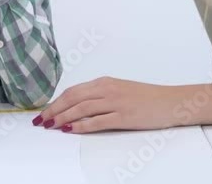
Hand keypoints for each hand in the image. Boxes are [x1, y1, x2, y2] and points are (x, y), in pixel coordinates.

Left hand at [32, 78, 211, 133]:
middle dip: (54, 109)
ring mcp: (116, 102)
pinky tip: (70, 130)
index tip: (44, 110)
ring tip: (50, 125)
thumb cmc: (147, 98)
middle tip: (40, 120)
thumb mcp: (121, 91)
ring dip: (63, 117)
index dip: (56, 100)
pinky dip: (81, 125)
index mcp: (106, 82)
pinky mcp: (124, 116)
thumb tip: (78, 107)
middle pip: (73, 97)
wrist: (171, 102)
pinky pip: (97, 121)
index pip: (74, 90)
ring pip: (82, 108)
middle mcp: (108, 89)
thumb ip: (100, 96)